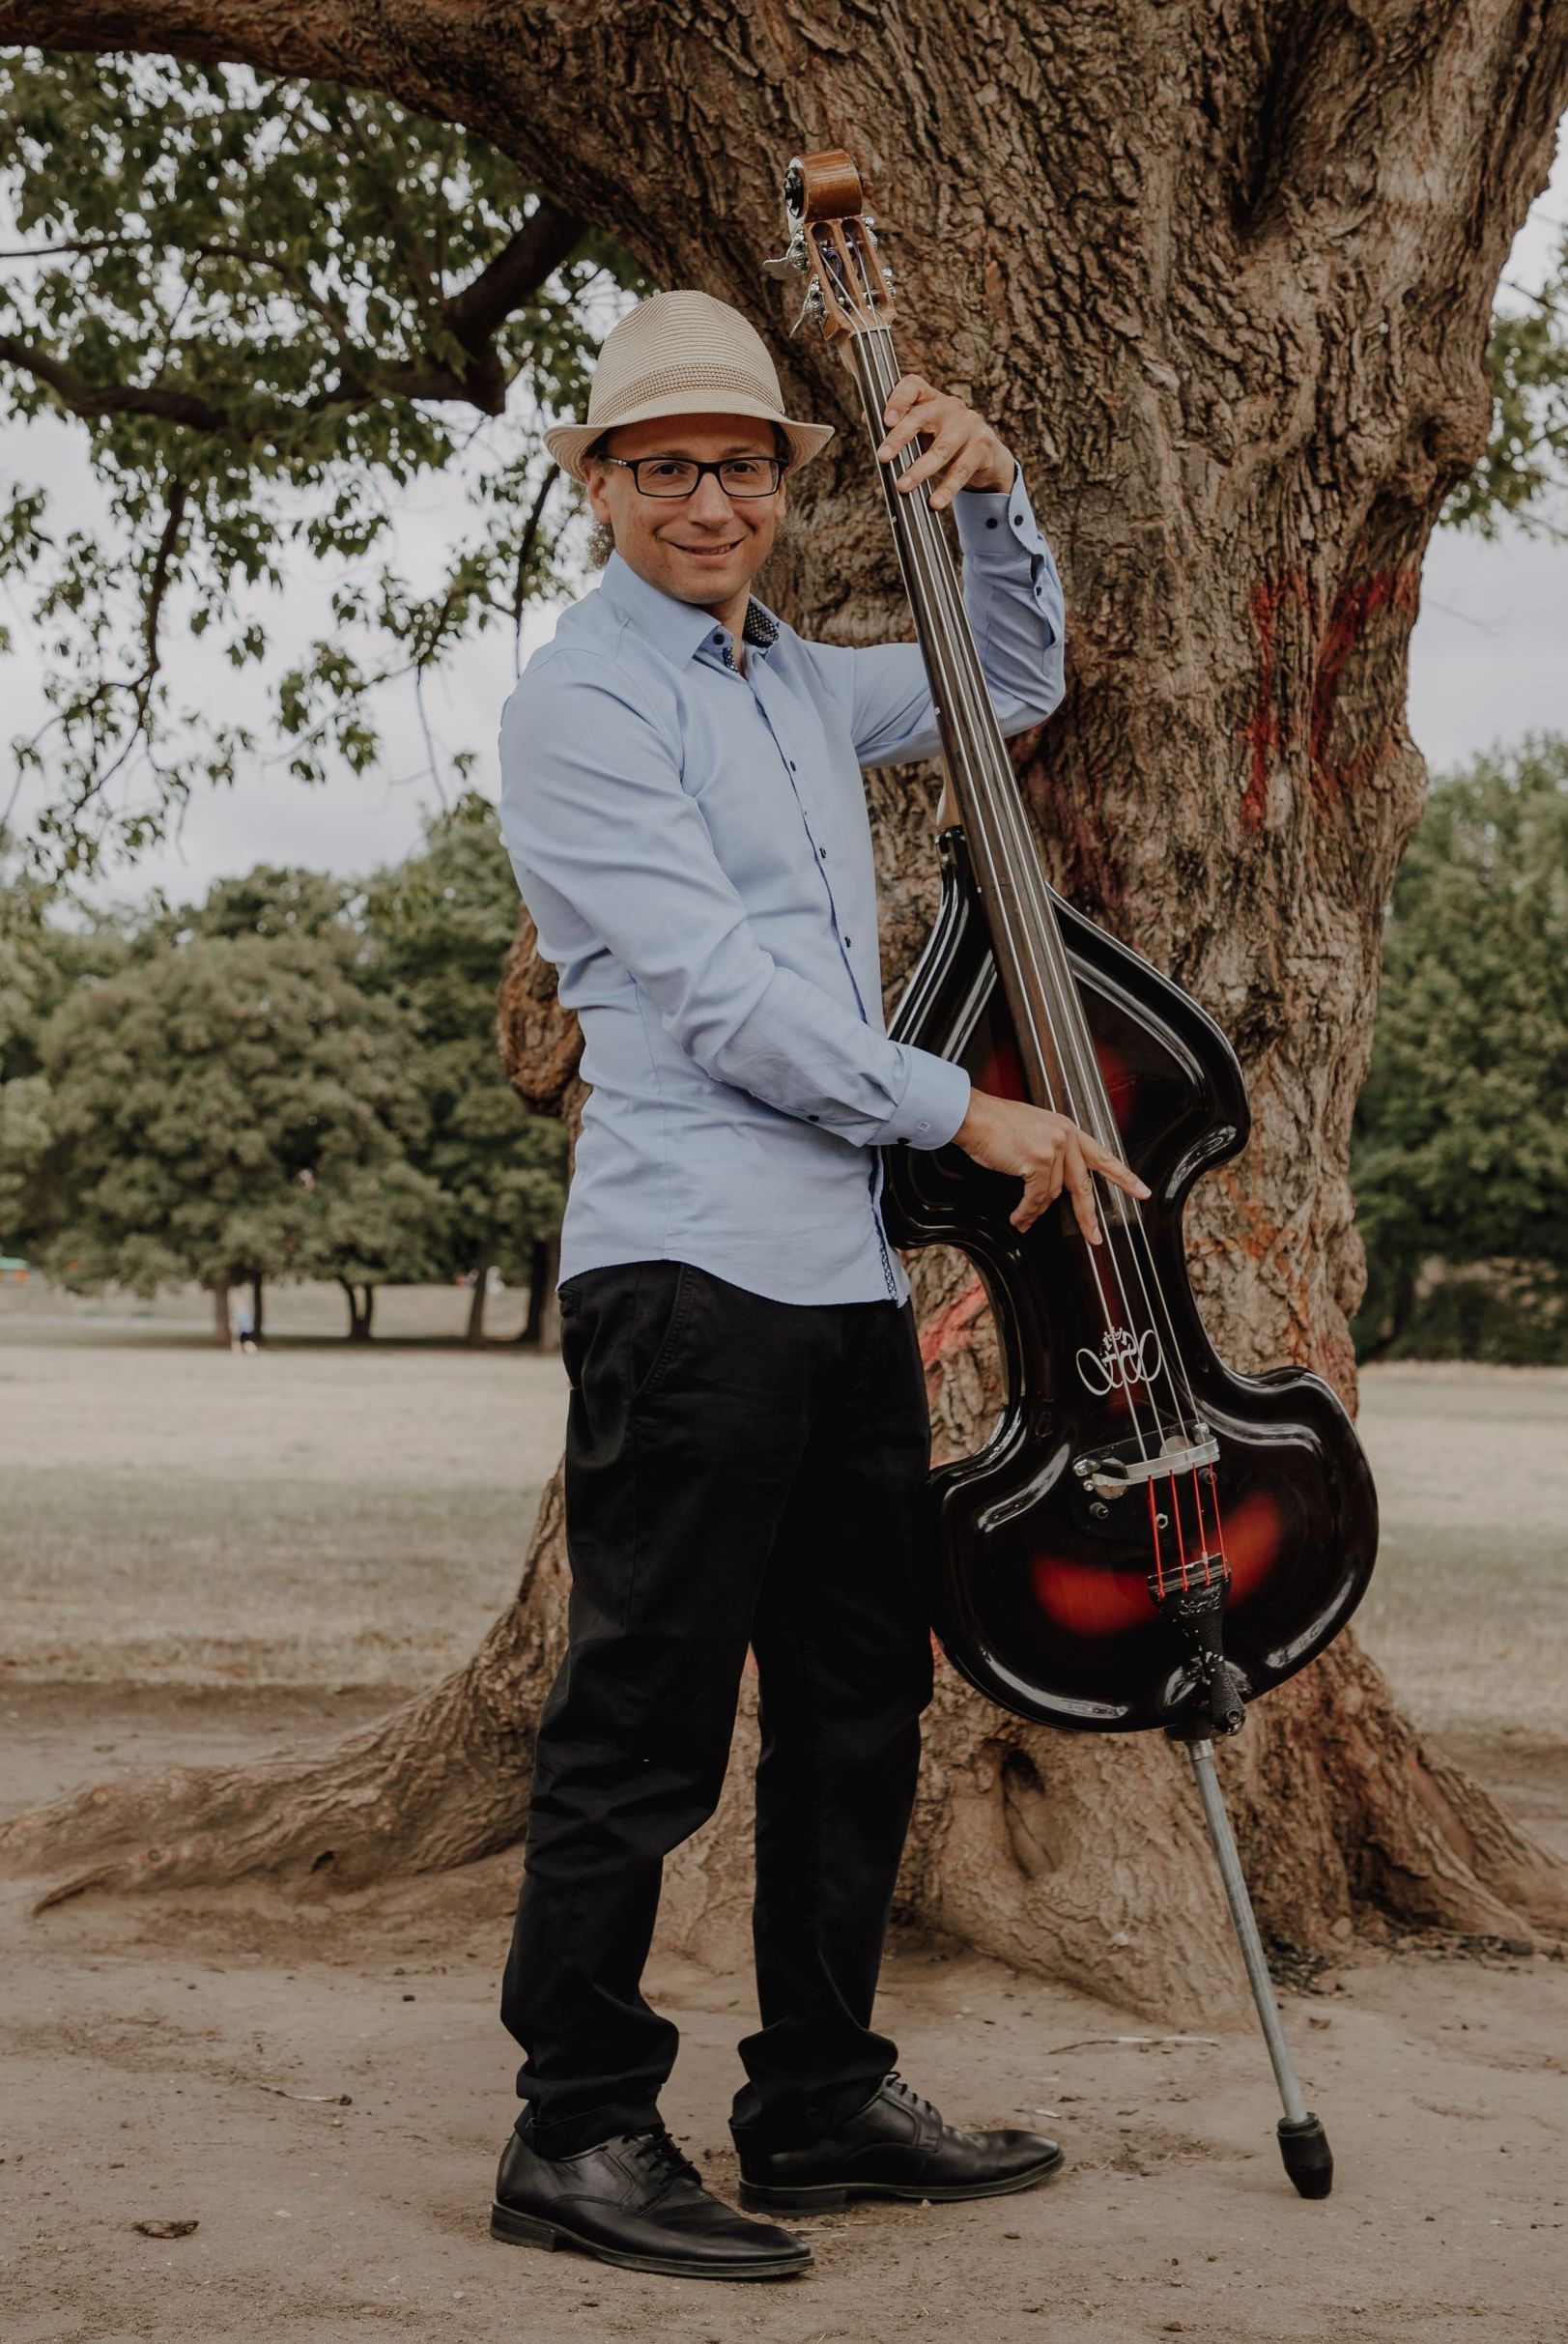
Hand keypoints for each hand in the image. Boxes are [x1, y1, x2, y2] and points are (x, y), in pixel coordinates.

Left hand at [875, 374, 1014, 509]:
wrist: (986, 457)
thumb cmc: (945, 441)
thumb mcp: (922, 431)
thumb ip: (898, 425)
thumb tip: (866, 418)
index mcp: (931, 399)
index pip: (913, 386)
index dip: (898, 399)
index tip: (886, 419)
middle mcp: (950, 407)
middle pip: (922, 417)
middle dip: (899, 438)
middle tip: (883, 457)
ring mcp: (968, 426)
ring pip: (941, 449)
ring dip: (919, 470)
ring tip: (902, 487)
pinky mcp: (982, 448)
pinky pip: (961, 471)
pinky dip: (946, 489)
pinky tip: (934, 502)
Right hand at [953, 1088, 1150, 1242]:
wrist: (974, 1116)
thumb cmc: (995, 1123)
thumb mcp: (1032, 1130)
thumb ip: (1049, 1152)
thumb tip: (1049, 1184)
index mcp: (1067, 1129)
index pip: (1102, 1156)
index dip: (1123, 1176)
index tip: (1141, 1191)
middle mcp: (1065, 1137)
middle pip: (1083, 1185)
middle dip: (1088, 1216)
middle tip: (1094, 1235)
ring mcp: (1054, 1149)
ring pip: (1052, 1194)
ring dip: (1035, 1211)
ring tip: (1024, 1219)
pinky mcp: (1038, 1161)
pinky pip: (1035, 1198)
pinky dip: (1026, 1211)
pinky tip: (1019, 1217)